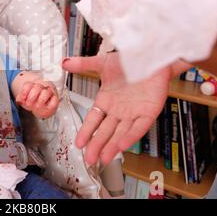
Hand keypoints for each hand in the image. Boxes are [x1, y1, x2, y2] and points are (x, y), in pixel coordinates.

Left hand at [15, 81, 58, 118]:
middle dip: (32, 97)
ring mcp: (49, 92)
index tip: (23, 98)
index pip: (28, 85)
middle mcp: (41, 86)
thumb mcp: (25, 100)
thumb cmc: (34, 100)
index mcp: (32, 85)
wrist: (43, 104)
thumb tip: (18, 100)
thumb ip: (21, 99)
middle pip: (37, 87)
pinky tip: (46, 107)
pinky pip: (54, 100)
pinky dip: (50, 104)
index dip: (24, 91)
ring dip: (40, 100)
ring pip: (46, 92)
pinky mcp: (55, 98)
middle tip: (29, 104)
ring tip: (36, 106)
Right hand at [62, 53, 186, 165]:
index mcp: (106, 101)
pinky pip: (138, 127)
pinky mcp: (148, 112)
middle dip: (97, 145)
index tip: (78, 143)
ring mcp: (133, 113)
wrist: (152, 57)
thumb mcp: (102, 63)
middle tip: (89, 158)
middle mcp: (118, 110)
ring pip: (121, 133)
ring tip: (104, 158)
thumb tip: (65, 63)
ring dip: (112, 146)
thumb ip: (83, 65)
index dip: (86, 132)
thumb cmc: (129, 61)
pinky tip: (122, 145)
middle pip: (105, 132)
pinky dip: (131, 136)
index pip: (93, 120)